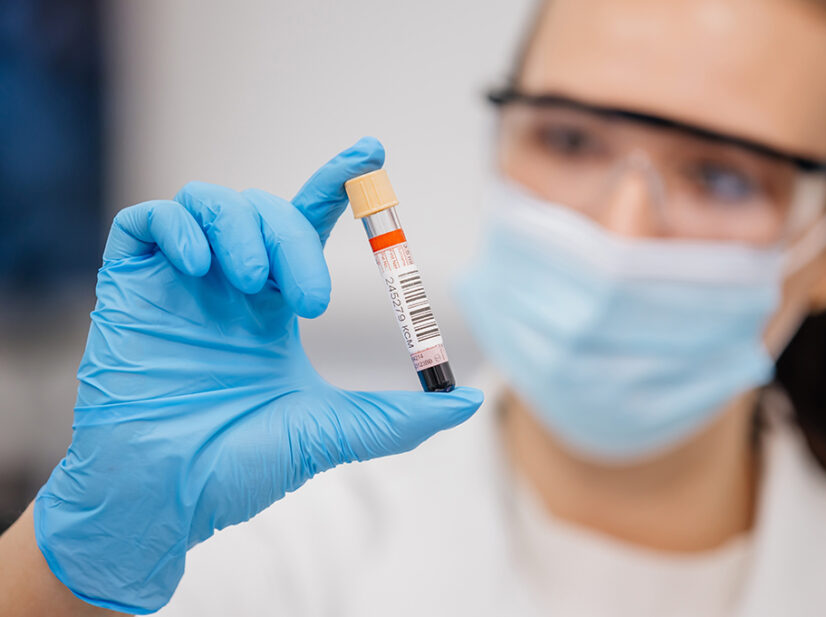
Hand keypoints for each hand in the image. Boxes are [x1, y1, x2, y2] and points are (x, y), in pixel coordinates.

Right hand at [32, 137, 482, 613]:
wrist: (162, 497)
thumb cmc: (237, 468)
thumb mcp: (331, 433)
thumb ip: (399, 416)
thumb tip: (469, 399)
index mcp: (271, 306)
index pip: (305, 222)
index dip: (336, 183)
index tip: (372, 154)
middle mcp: (227, 284)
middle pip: (264, 209)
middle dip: (292, 235)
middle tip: (307, 298)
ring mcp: (177, 281)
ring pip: (209, 202)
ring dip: (241, 228)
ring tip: (250, 283)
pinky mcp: (127, 284)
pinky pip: (146, 221)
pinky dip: (178, 228)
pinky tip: (200, 268)